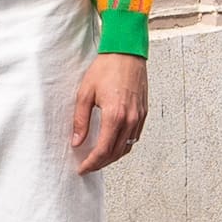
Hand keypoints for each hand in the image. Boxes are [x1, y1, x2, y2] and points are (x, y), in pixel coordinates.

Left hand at [71, 53, 146, 173]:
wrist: (126, 53)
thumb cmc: (106, 68)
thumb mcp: (85, 93)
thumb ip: (81, 120)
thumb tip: (77, 141)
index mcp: (115, 116)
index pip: (103, 150)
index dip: (92, 163)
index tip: (82, 168)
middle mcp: (130, 119)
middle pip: (116, 153)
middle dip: (101, 163)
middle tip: (88, 166)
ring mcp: (139, 117)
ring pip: (127, 147)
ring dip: (112, 156)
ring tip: (99, 158)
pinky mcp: (144, 113)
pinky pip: (134, 137)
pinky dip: (123, 145)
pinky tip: (113, 143)